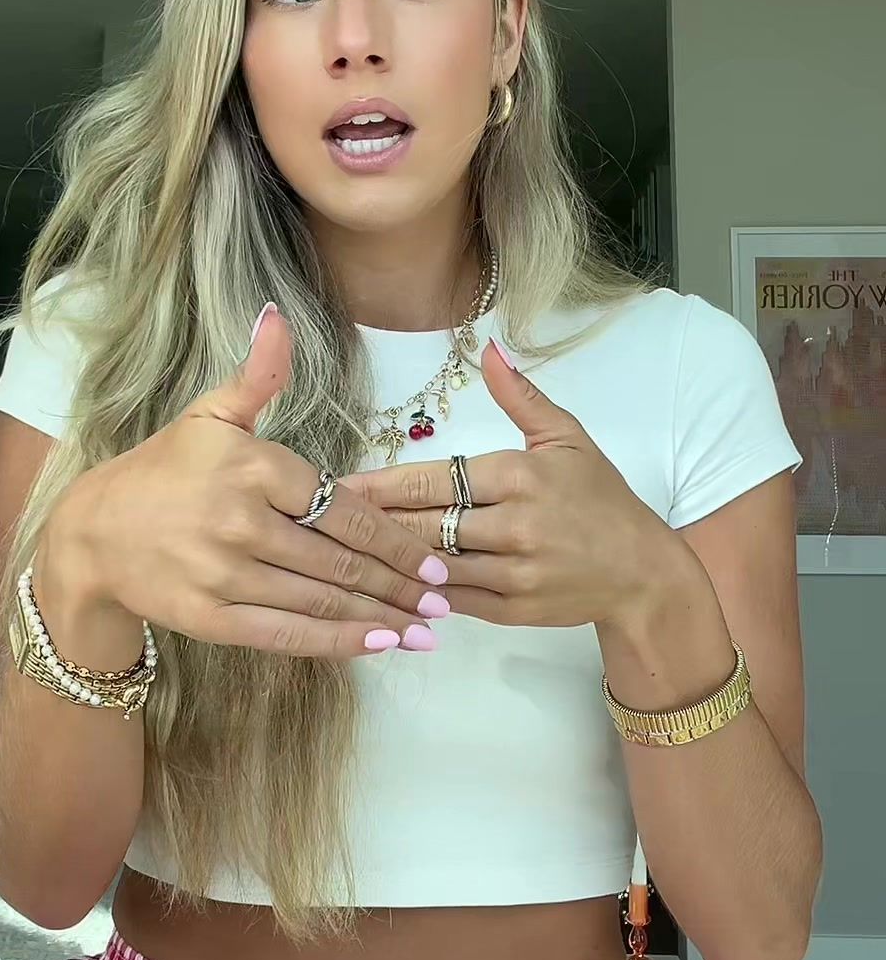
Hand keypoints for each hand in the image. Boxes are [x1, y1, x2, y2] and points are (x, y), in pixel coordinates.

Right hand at [50, 305, 450, 658]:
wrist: (92, 534)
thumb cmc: (162, 470)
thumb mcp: (209, 414)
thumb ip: (257, 375)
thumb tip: (277, 316)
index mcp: (253, 467)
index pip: (342, 509)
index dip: (395, 538)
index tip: (436, 557)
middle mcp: (242, 522)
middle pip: (340, 559)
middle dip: (400, 582)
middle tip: (445, 597)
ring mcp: (226, 574)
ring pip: (321, 600)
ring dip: (382, 617)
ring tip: (427, 628)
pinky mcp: (212, 618)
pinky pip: (287, 634)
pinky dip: (337, 642)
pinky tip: (378, 645)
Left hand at [340, 339, 678, 633]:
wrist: (643, 572)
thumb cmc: (601, 498)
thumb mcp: (567, 437)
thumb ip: (520, 396)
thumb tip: (488, 348)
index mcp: (518, 476)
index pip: (432, 483)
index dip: (379, 487)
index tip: (336, 486)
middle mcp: (513, 526)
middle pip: (421, 526)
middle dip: (367, 525)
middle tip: (316, 520)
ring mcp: (512, 574)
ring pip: (430, 568)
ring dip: (385, 562)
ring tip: (336, 554)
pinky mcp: (512, 611)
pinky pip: (451, 601)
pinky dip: (416, 593)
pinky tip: (382, 585)